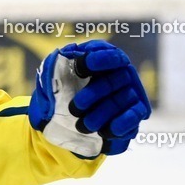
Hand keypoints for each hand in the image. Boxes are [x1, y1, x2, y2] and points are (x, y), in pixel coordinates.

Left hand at [29, 40, 150, 157]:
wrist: (60, 121)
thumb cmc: (57, 93)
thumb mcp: (50, 77)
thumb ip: (56, 65)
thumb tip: (66, 54)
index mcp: (100, 58)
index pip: (108, 53)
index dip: (100, 59)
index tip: (82, 66)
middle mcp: (119, 72)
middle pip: (112, 80)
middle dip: (92, 95)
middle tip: (74, 108)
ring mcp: (130, 92)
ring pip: (120, 101)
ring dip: (100, 115)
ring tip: (82, 126)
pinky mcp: (135, 112)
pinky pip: (134, 116)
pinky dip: (122, 124)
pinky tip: (105, 131)